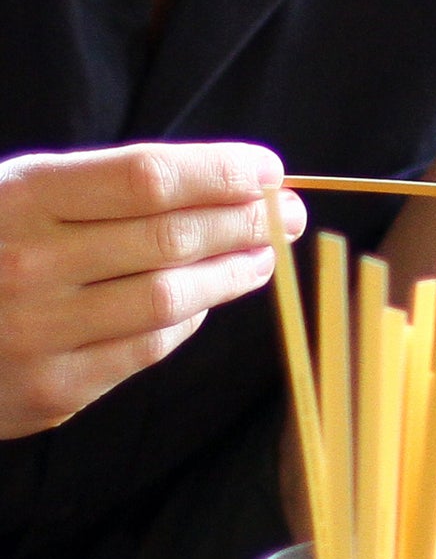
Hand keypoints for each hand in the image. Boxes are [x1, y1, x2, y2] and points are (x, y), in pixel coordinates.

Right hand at [0, 142, 305, 438]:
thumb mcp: (14, 192)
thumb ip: (101, 187)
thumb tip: (219, 181)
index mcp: (24, 198)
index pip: (148, 177)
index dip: (220, 171)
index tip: (268, 168)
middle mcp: (31, 263)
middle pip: (170, 237)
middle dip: (243, 221)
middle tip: (285, 212)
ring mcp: (39, 332)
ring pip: (169, 298)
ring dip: (232, 274)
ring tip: (264, 254)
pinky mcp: (49, 391)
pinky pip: (143, 349)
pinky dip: (185, 321)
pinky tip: (206, 301)